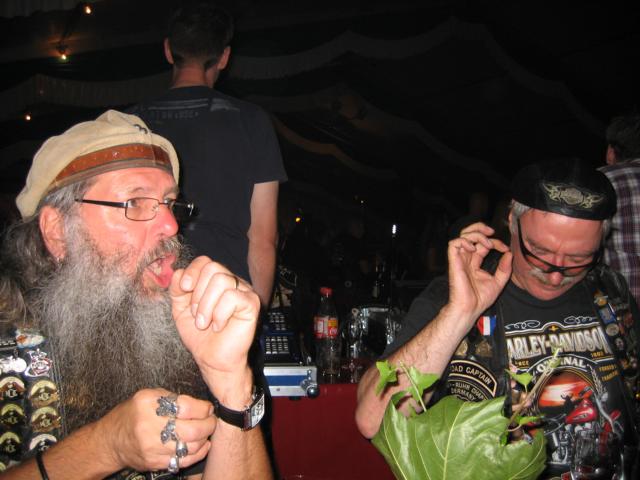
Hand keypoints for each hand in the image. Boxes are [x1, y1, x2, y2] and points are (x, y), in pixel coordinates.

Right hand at [101, 389, 214, 472]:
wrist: (110, 441)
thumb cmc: (132, 414)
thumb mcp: (148, 396)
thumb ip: (172, 398)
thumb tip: (200, 406)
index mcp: (149, 404)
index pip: (186, 407)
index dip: (203, 408)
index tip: (208, 408)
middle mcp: (150, 426)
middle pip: (192, 430)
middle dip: (209, 424)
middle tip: (212, 420)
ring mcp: (152, 448)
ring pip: (191, 447)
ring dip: (205, 439)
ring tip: (206, 431)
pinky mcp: (155, 463)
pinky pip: (184, 460)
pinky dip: (198, 453)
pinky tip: (202, 445)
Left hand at [169, 256, 259, 377]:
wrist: (212, 360)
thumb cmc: (200, 336)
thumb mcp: (181, 309)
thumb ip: (177, 290)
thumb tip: (179, 273)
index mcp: (215, 281)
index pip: (205, 261)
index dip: (192, 272)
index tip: (184, 289)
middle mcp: (232, 282)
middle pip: (213, 267)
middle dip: (198, 293)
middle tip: (197, 315)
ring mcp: (244, 291)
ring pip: (222, 280)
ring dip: (207, 306)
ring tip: (205, 323)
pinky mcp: (252, 303)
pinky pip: (232, 297)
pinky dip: (220, 314)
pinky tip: (219, 326)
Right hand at [447, 222, 511, 321]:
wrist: (469, 308)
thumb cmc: (480, 299)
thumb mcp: (498, 282)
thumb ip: (504, 268)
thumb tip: (509, 254)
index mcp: (475, 263)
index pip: (483, 245)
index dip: (495, 242)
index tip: (505, 249)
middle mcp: (466, 259)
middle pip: (469, 234)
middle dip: (480, 228)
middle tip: (492, 231)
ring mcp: (459, 259)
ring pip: (462, 236)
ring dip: (476, 234)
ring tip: (487, 243)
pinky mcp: (454, 261)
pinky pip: (454, 244)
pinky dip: (464, 241)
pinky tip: (474, 248)